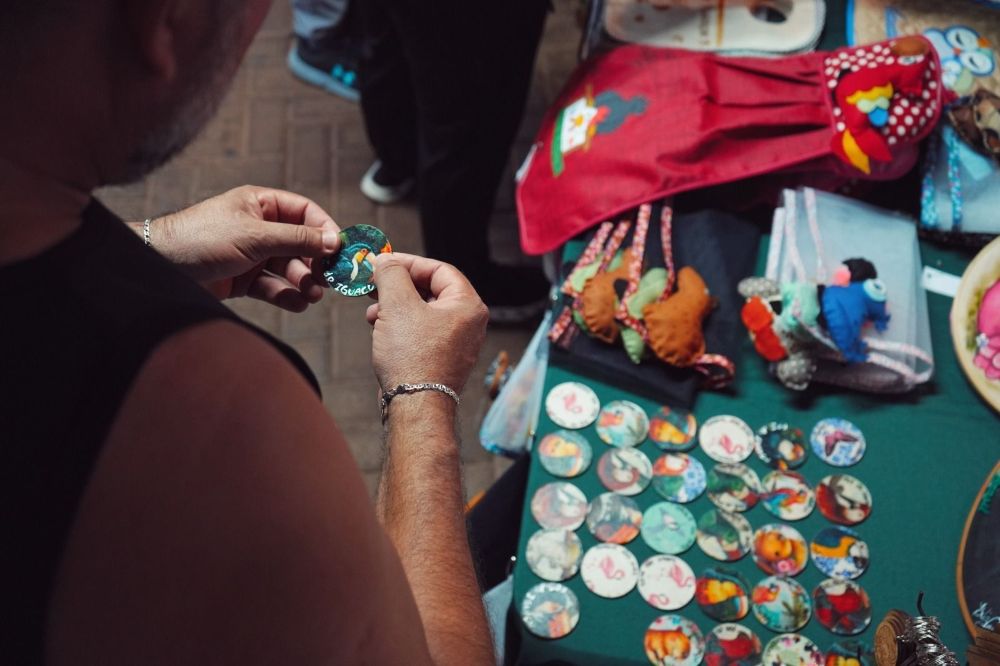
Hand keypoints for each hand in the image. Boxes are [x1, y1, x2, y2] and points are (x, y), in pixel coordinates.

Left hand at [146, 186, 340, 311]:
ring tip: (313, 295)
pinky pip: (273, 287)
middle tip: (330, 279)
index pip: (304, 212)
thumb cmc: (201, 238)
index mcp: (260, 204)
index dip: (324, 230)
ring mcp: (251, 255)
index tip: (341, 250)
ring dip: (303, 281)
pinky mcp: (243, 280)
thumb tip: (334, 241)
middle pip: (300, 244)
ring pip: (289, 268)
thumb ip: (297, 238)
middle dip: (316, 262)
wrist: (160, 268)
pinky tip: (297, 304)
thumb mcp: (254, 236)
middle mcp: (259, 228)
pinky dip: (287, 296)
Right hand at [367, 253, 488, 393]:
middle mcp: (467, 323)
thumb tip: (385, 261)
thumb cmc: (413, 357)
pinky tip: (379, 329)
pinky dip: (399, 326)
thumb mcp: (398, 304)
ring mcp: (455, 343)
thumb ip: (391, 274)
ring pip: (421, 312)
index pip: (439, 269)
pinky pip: (419, 332)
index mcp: (468, 305)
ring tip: (373, 312)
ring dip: (394, 307)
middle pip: (430, 290)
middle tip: (374, 284)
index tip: (384, 263)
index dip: (409, 263)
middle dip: (397, 287)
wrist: (415, 406)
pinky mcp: (440, 359)